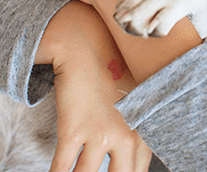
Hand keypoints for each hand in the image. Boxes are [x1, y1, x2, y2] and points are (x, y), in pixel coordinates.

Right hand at [38, 1, 152, 171]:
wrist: (88, 48)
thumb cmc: (113, 73)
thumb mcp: (137, 97)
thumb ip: (141, 124)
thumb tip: (136, 146)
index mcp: (145, 126)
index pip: (139, 169)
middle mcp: (128, 133)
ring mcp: (101, 134)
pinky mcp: (74, 131)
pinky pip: (61, 170)